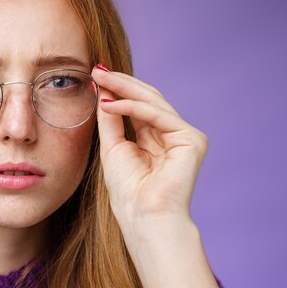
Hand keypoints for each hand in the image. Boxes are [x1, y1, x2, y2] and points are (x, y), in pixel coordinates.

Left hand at [91, 64, 208, 238]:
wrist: (143, 218)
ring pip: (153, 101)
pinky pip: (158, 115)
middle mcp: (172, 134)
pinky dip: (132, 107)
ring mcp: (184, 136)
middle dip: (120, 82)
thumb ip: (110, 119)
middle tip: (96, 69)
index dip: (117, 89)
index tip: (94, 74)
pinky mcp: (191, 140)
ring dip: (124, 88)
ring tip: (99, 78)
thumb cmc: (128, 193)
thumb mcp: (113, 147)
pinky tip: (109, 103)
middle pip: (146, 98)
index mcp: (155, 138)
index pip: (137, 105)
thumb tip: (102, 89)